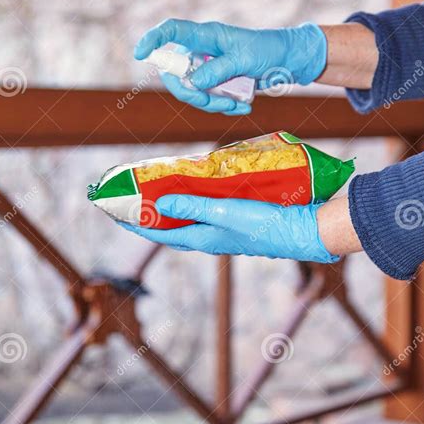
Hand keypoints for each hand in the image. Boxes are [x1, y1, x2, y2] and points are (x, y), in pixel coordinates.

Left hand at [118, 195, 337, 262]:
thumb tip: (158, 204)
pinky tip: (201, 184)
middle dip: (153, 213)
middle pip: (174, 225)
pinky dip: (199, 198)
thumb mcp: (226, 213)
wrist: (308, 230)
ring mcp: (228, 229)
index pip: (161, 234)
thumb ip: (192, 206)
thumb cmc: (267, 224)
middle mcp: (213, 237)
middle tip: (136, 196)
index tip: (116, 213)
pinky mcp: (242, 219)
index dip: (137, 224)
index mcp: (205, 239)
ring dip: (175, 205)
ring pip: (192, 216)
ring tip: (161, 187)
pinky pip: (211, 208)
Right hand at [134, 18, 326, 114]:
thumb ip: (217, 70)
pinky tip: (242, 106)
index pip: (172, 32)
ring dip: (213, 104)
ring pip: (193, 92)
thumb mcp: (244, 60)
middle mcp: (201, 51)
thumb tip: (192, 83)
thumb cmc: (267, 50)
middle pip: (177, 74)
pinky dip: (223, 107)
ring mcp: (208, 68)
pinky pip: (208, 100)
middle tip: (213, 103)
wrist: (287, 61)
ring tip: (238, 105)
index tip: (140, 54)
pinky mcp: (216, 83)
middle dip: (192, 93)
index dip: (153, 40)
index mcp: (205, 35)